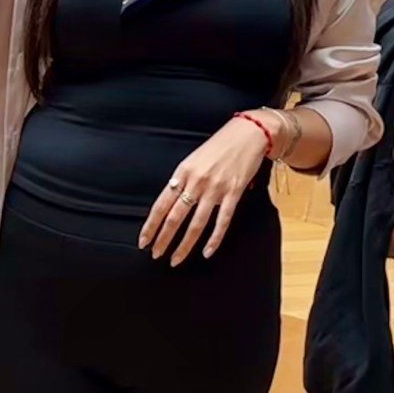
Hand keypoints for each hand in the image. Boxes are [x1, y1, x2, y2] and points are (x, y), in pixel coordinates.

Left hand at [140, 115, 269, 265]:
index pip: (161, 205)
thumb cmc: (221, 145)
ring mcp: (216, 188)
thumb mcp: (194, 159)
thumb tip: (171, 203)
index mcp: (183, 172)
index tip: (144, 241)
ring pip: (196, 223)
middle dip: (164, 239)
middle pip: (175, 217)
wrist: (249, 133)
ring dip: (184, 245)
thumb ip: (183, 180)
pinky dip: (214, 239)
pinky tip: (207, 251)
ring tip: (176, 259)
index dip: (151, 225)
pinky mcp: (234, 192)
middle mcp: (196, 181)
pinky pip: (222, 220)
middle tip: (156, 255)